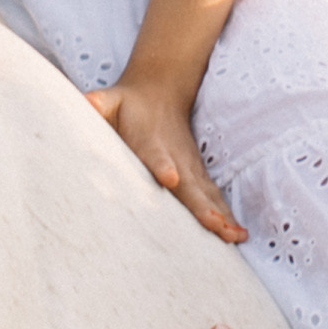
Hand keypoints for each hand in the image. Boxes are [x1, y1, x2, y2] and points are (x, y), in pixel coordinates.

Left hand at [93, 82, 245, 242]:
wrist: (161, 92)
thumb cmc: (126, 104)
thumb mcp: (110, 100)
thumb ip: (100, 104)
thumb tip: (89, 102)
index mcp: (151, 142)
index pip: (156, 155)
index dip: (162, 165)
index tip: (170, 177)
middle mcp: (177, 158)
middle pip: (190, 186)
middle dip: (203, 206)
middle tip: (216, 224)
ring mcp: (192, 169)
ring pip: (208, 195)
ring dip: (222, 216)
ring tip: (234, 236)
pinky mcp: (199, 177)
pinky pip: (214, 198)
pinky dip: (227, 216)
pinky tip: (238, 235)